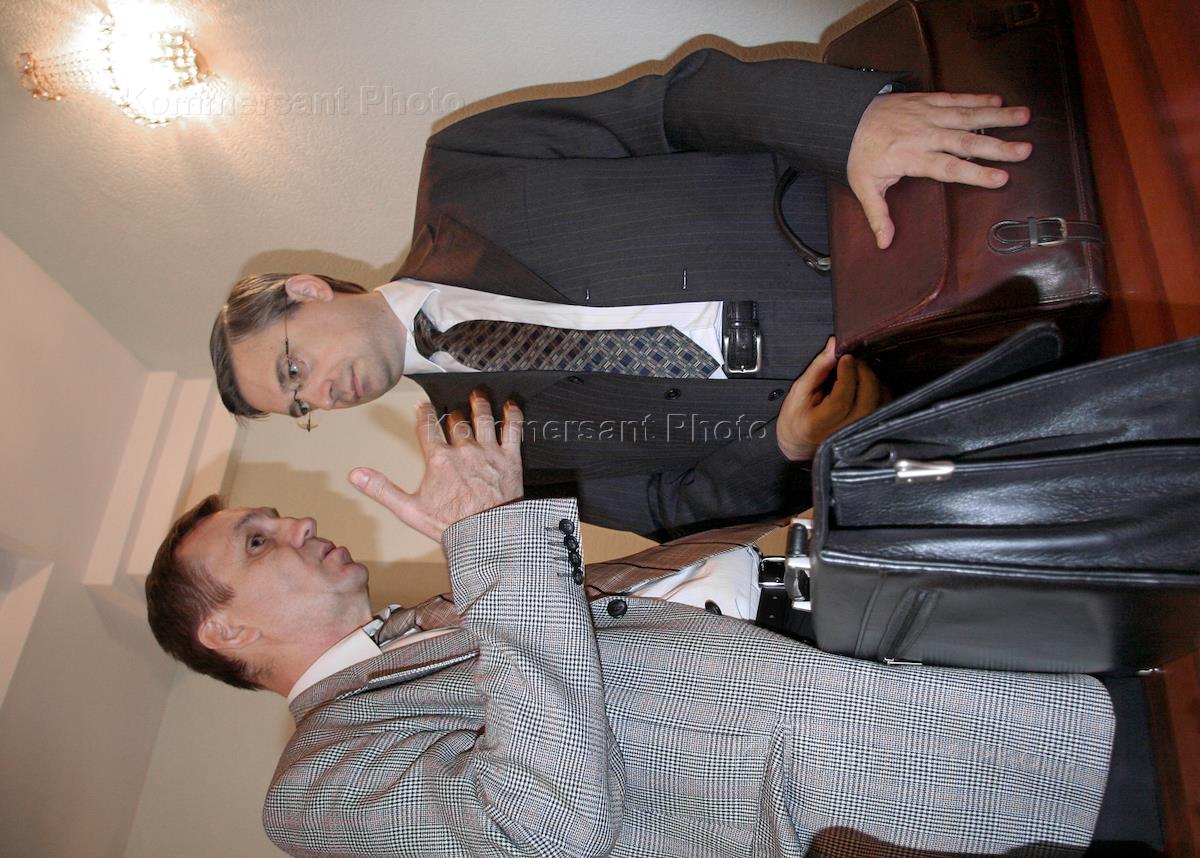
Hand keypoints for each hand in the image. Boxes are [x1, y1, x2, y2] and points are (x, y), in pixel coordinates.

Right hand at [349, 391, 524, 540]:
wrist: (487, 535)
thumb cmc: (450, 525)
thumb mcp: (409, 509)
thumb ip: (382, 489)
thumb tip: (356, 475)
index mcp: (439, 459)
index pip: (428, 428)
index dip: (424, 414)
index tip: (423, 406)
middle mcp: (463, 449)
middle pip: (456, 423)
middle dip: (453, 415)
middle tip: (453, 410)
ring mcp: (488, 451)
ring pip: (482, 419)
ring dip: (479, 405)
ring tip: (478, 396)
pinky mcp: (510, 458)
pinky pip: (513, 430)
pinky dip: (513, 415)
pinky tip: (512, 405)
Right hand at [775, 338, 885, 461]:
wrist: (799, 442)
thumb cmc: (796, 418)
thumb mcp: (799, 391)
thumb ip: (818, 368)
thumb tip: (834, 346)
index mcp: (819, 424)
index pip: (842, 399)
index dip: (847, 375)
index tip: (845, 358)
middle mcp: (841, 433)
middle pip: (866, 402)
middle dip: (864, 374)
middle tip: (855, 362)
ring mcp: (857, 434)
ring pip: (879, 405)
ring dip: (874, 382)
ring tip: (860, 372)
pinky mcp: (867, 431)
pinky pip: (883, 409)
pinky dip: (880, 392)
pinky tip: (868, 385)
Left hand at [848, 92, 1031, 248]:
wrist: (844, 118)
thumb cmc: (857, 154)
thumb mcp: (864, 187)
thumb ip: (878, 215)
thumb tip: (884, 243)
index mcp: (912, 157)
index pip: (949, 167)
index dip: (975, 173)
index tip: (1000, 178)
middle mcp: (924, 134)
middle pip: (966, 141)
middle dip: (997, 146)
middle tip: (1024, 150)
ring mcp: (927, 114)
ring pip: (966, 115)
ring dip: (997, 116)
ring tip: (1024, 116)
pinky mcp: (926, 100)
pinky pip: (955, 98)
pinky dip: (976, 98)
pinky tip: (997, 100)